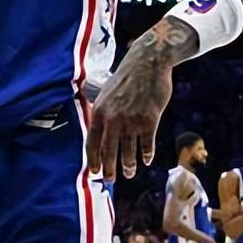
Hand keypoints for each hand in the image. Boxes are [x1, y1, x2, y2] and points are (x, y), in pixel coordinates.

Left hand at [86, 26, 180, 179]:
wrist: (148, 62)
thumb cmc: (126, 78)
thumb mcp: (106, 93)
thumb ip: (102, 113)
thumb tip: (98, 134)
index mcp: (100, 112)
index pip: (92, 143)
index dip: (93, 160)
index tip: (94, 173)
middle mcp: (113, 119)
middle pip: (108, 152)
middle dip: (109, 169)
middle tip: (110, 180)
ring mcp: (131, 120)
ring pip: (128, 152)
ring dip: (128, 166)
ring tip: (128, 173)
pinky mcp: (150, 120)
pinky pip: (146, 145)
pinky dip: (146, 155)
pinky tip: (146, 160)